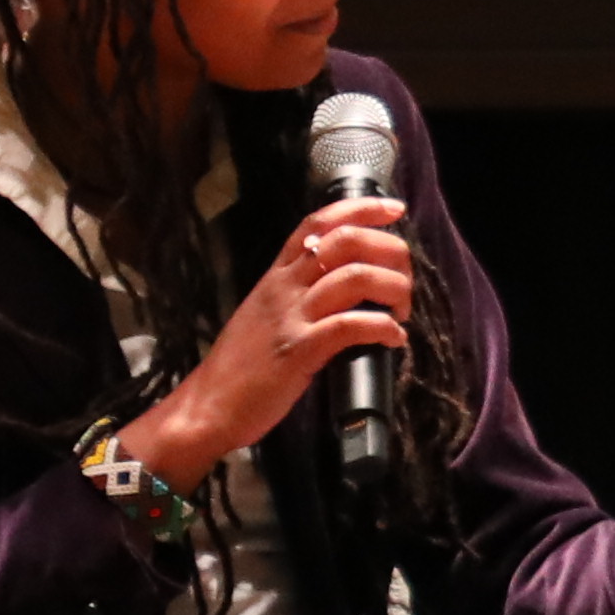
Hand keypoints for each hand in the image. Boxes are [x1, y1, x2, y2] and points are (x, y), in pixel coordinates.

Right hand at [129, 195, 411, 485]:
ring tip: (403, 311)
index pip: (318, 222)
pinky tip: (394, 338)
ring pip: (354, 277)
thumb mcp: (266, 314)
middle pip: (346, 240)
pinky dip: (383, 328)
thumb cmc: (242, 366)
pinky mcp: (298, 351)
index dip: (361, 209)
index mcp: (277, 276)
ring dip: (393, 288)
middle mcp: (284, 287)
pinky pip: (350, 326)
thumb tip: (345, 285)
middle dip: (389, 250)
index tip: (395, 209)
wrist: (208, 406)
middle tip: (406, 276)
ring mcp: (291, 317)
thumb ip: (298, 294)